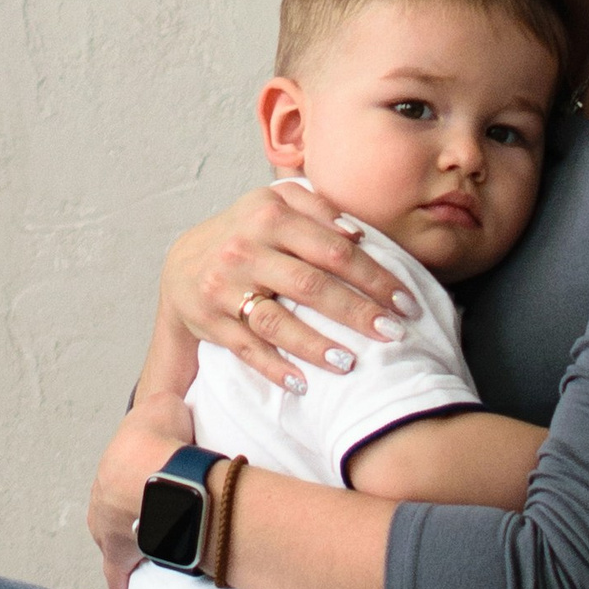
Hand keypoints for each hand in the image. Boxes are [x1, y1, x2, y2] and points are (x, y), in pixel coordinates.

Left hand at [88, 395, 195, 588]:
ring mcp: (108, 531)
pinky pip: (118, 576)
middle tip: (156, 523)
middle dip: (131, 518)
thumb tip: (176, 408)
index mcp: (109, 469)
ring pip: (117, 542)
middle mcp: (101, 502)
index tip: (151, 492)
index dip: (137, 486)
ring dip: (131, 547)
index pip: (119, 481)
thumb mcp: (164, 408)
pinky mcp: (121, 556)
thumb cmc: (162, 440)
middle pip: (115, 513)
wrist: (161, 472)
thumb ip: (166, 411)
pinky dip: (123, 586)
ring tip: (154, 552)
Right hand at [159, 183, 409, 391]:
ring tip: (351, 363)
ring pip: (276, 321)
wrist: (183, 264)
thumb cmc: (246, 234)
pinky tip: (303, 383)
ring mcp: (224, 286)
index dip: (375, 276)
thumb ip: (317, 209)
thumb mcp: (276, 204)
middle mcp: (244, 249)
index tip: (405, 301)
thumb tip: (358, 234)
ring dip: (316, 345)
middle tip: (393, 334)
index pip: (334, 249)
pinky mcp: (210, 319)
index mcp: (268, 214)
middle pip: (311, 285)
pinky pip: (246, 348)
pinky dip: (274, 368)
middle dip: (357, 312)